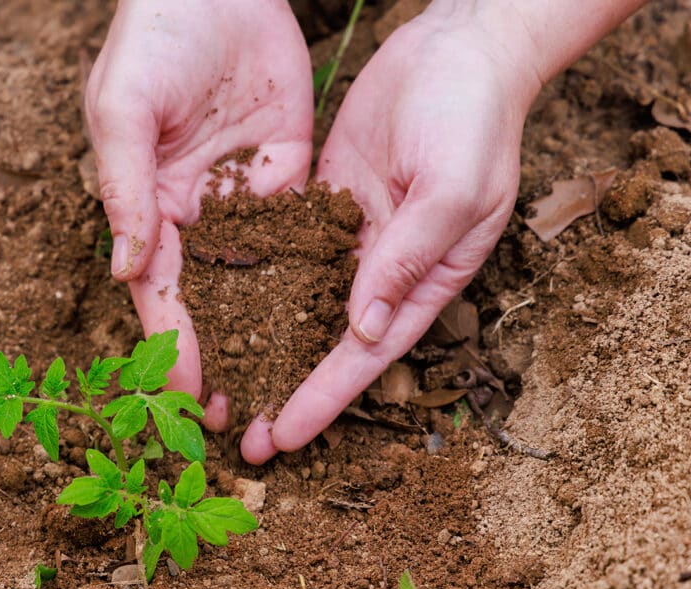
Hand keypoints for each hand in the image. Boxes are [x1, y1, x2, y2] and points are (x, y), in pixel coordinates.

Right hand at [84, 0, 312, 428]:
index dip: (174, 346)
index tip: (187, 398)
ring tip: (286, 393)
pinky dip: (311, 280)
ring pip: (260, 282)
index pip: (161, 294)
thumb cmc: (151, 42)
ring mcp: (246, 199)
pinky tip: (330, 326)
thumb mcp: (123, 112)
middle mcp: (198, 216)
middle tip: (240, 420)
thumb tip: (128, 271)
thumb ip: (127, 190)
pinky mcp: (291, 175)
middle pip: (213, 303)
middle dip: (225, 359)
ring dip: (269, 337)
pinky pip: (302, 235)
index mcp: (149, 208)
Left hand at [241, 8, 543, 462]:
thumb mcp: (450, 190)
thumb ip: (406, 260)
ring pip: (298, 305)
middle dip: (284, 388)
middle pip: (326, 343)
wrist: (457, 49)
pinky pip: (284, 251)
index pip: (366, 355)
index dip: (324, 398)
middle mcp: (381, 271)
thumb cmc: (473, 119)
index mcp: (422, 281)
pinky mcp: (322, 205)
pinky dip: (254, 283)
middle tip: (240, 436)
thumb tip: (364, 332)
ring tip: (221, 386)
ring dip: (263, 346)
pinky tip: (216, 310)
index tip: (284, 436)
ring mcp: (349, 239)